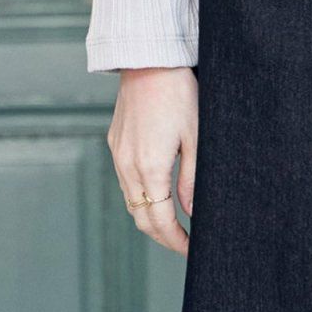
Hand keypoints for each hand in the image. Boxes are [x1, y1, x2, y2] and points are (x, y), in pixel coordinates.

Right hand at [107, 66, 197, 255]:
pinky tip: (160, 197)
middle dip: (163, 236)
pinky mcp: (116, 144)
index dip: (176, 241)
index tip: (192, 251)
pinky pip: (126, 182)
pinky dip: (142, 198)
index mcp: (149, 167)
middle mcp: (127, 165)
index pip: (160, 220)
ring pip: (132, 202)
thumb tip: (191, 213)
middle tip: (185, 245)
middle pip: (141, 218)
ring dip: (151, 218)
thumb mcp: (196, 139)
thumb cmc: (180, 94)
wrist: (149, 60)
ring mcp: (118, 154)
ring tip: (176, 226)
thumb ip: (192, 180)